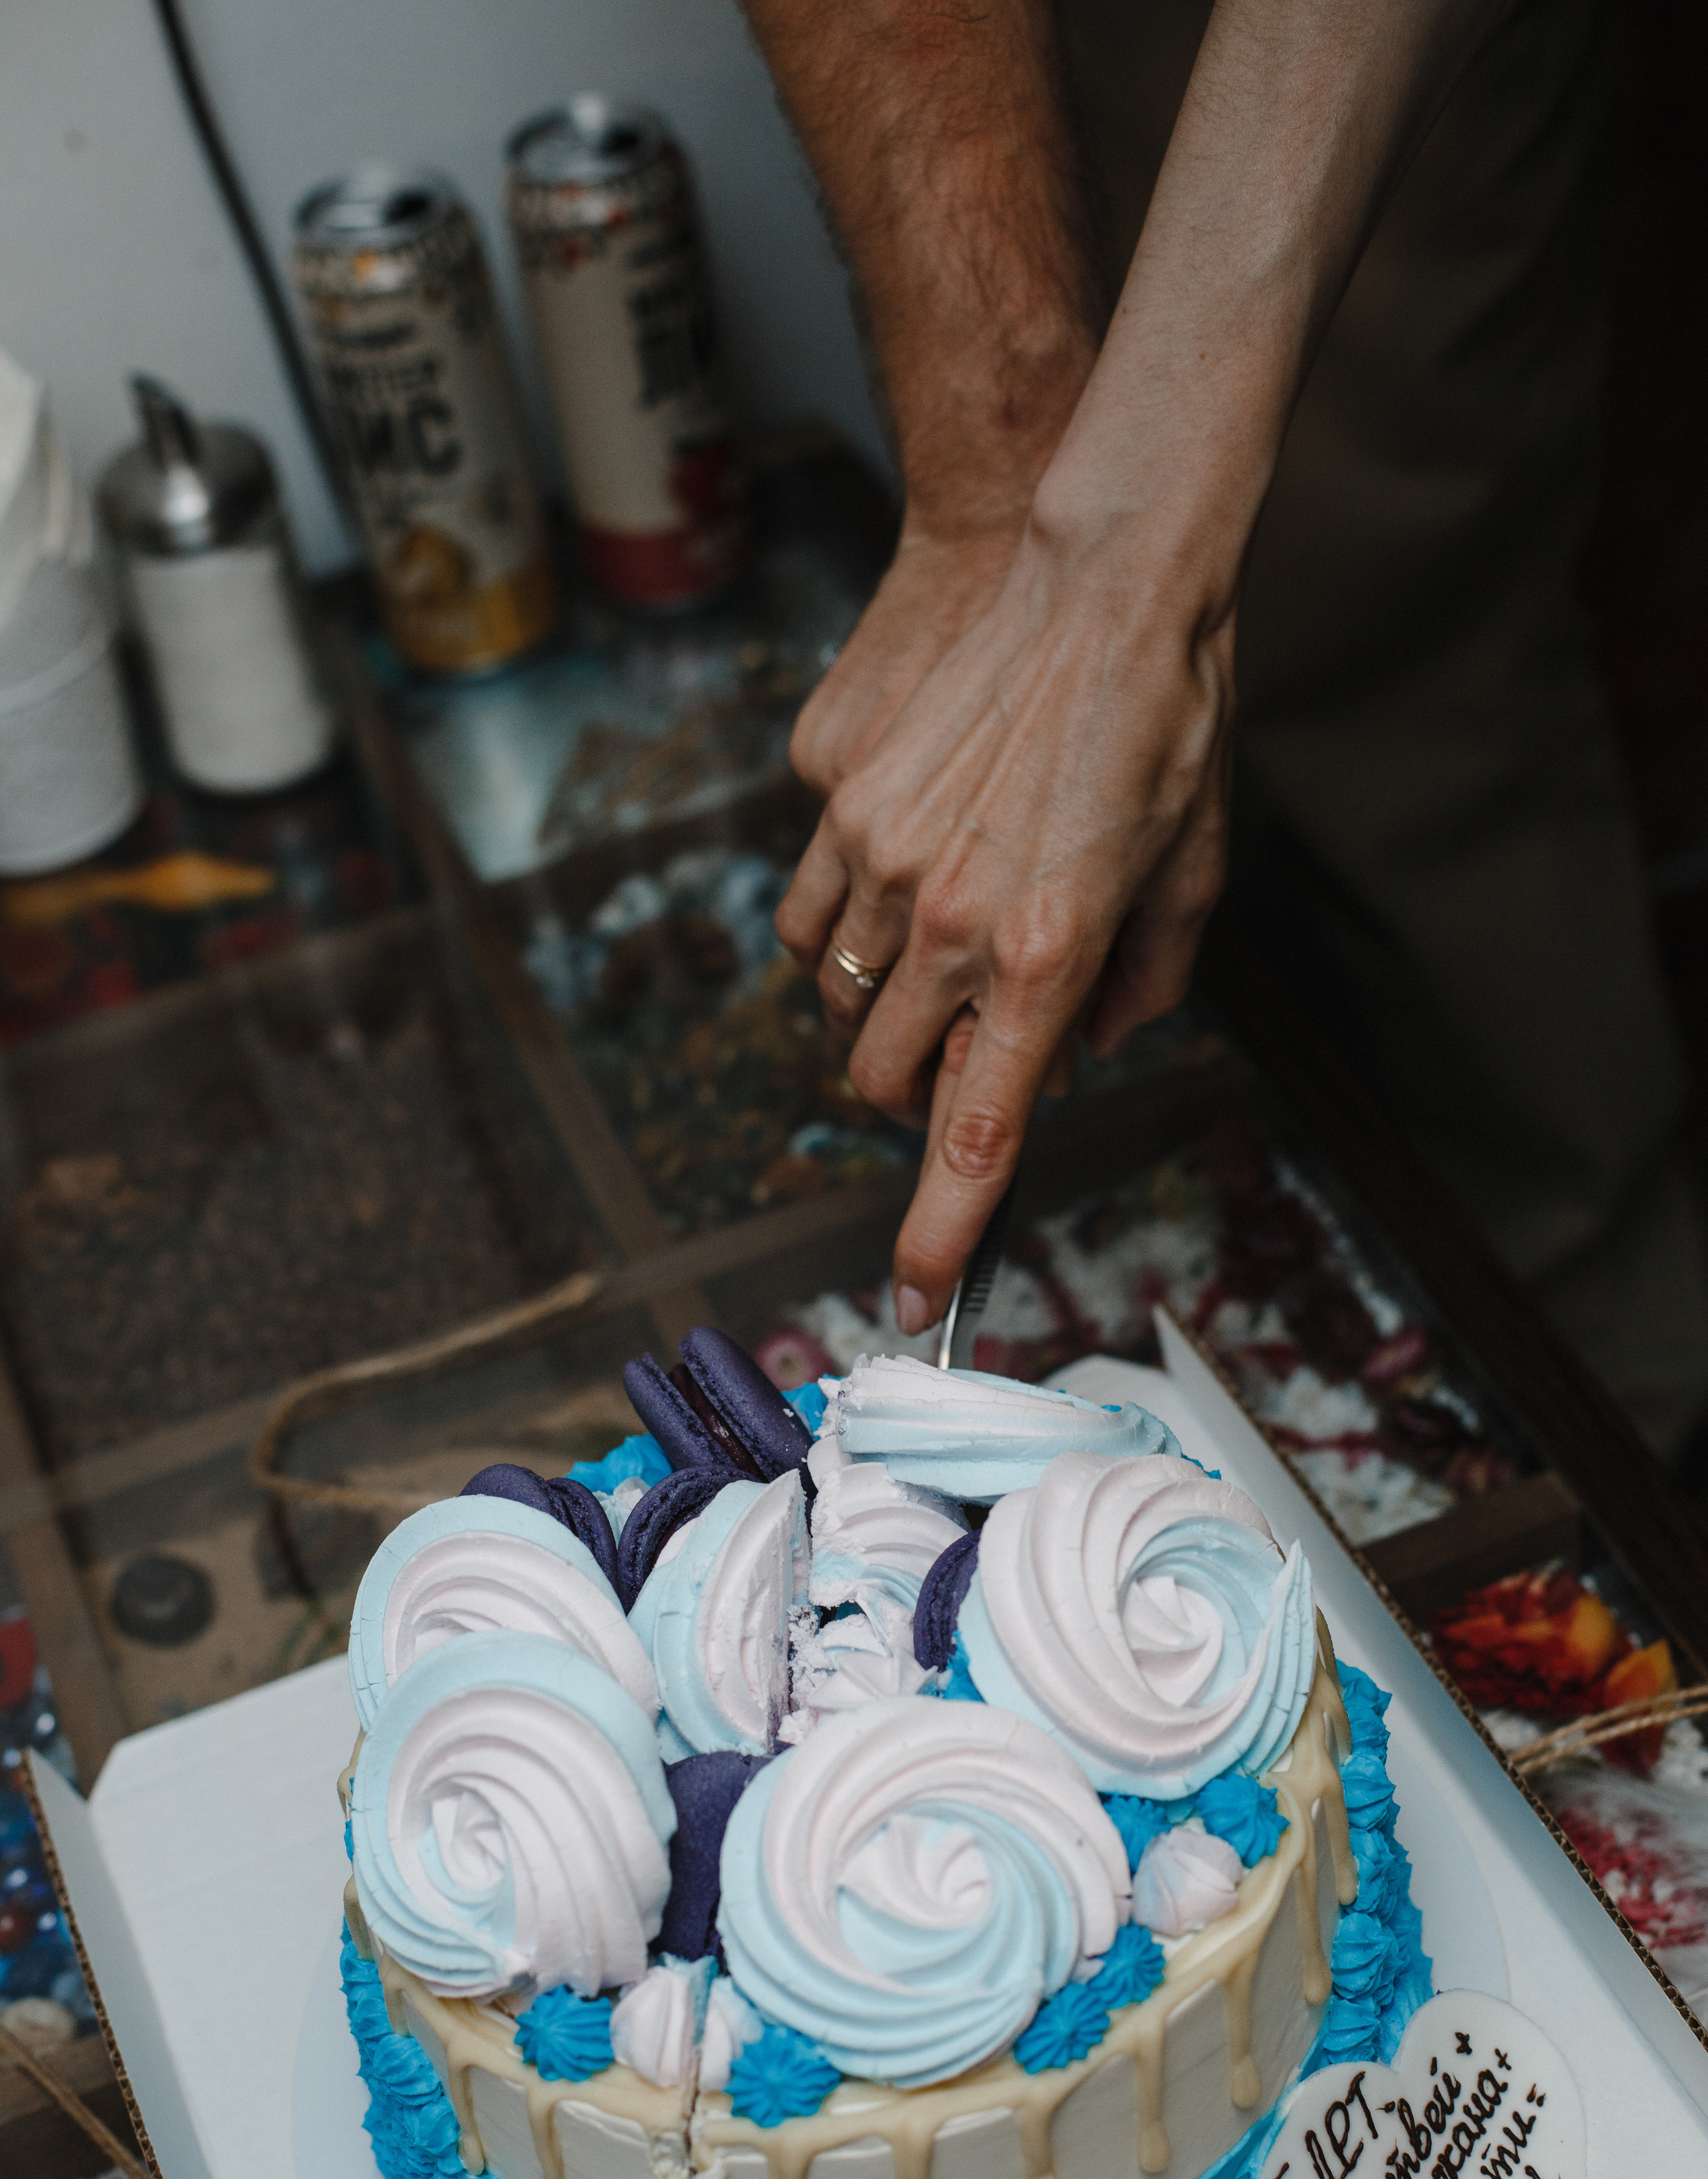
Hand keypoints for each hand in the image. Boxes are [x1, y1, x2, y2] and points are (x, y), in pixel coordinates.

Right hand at [794, 510, 1235, 1333]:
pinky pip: (808, 916)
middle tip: (969, 1046)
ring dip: (881, 1009)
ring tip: (941, 948)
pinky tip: (893, 892)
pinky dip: (840, 936)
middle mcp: (948, 920)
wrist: (1106, 573)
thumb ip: (1145, 981)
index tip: (916, 1296)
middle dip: (919, 1090)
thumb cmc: (1169, 720)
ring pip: (838, 1000)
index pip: (976, 1128)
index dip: (942, 1229)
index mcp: (1047, 954)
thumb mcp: (1194, 870)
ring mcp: (880, 857)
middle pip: (886, 1077)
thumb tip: (1096, 1043)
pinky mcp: (839, 799)